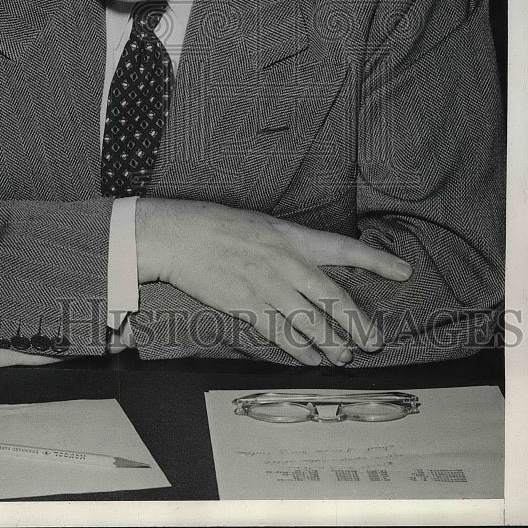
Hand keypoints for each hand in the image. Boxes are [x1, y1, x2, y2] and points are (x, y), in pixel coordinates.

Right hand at [136, 199, 411, 365]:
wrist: (181, 236)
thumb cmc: (219, 226)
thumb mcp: (263, 225)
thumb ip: (289, 246)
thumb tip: (310, 268)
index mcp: (292, 237)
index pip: (345, 249)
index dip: (378, 261)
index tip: (404, 272)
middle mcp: (287, 262)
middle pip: (334, 298)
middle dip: (358, 324)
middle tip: (373, 342)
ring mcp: (268, 286)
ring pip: (312, 323)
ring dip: (332, 344)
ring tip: (345, 358)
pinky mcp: (248, 306)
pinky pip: (282, 335)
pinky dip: (299, 350)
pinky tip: (311, 360)